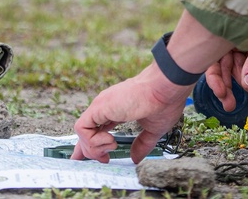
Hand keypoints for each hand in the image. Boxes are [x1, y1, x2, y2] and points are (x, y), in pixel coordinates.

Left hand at [71, 64, 191, 162]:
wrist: (166, 88)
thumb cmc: (164, 102)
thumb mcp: (153, 130)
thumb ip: (142, 144)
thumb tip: (135, 158)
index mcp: (117, 110)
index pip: (98, 128)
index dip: (95, 144)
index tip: (103, 158)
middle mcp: (106, 107)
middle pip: (86, 132)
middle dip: (89, 151)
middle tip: (105, 160)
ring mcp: (101, 106)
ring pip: (82, 132)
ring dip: (94, 147)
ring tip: (112, 146)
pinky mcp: (99, 107)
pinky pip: (82, 129)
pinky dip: (92, 141)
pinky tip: (110, 140)